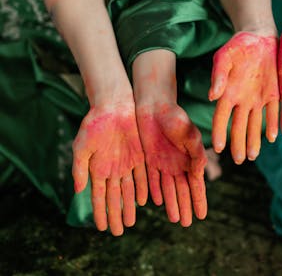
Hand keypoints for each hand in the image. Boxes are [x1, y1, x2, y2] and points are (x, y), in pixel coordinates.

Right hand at [72, 100, 147, 235]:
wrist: (113, 106)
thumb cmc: (94, 125)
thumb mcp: (82, 148)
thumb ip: (80, 170)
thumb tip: (79, 192)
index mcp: (97, 169)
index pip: (98, 197)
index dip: (100, 212)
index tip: (101, 228)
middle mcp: (112, 169)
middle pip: (115, 198)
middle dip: (116, 215)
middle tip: (118, 232)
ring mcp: (127, 163)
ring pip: (129, 190)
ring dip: (130, 206)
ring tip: (131, 222)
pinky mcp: (140, 155)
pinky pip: (142, 176)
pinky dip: (143, 188)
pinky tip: (144, 201)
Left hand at [136, 102, 206, 226]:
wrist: (154, 106)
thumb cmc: (175, 117)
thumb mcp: (189, 134)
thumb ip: (195, 154)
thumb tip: (199, 174)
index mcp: (191, 158)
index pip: (196, 185)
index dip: (199, 200)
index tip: (202, 216)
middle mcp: (178, 164)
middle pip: (182, 190)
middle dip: (185, 207)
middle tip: (188, 224)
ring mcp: (164, 163)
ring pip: (168, 189)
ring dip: (171, 203)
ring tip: (174, 219)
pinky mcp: (150, 159)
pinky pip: (153, 180)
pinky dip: (155, 191)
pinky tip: (156, 202)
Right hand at [209, 32, 279, 163]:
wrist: (260, 38)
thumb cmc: (238, 46)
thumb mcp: (225, 57)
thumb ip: (218, 75)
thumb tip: (212, 96)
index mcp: (228, 93)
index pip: (221, 117)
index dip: (219, 132)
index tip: (218, 148)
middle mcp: (243, 100)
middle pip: (239, 126)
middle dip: (238, 143)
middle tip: (238, 160)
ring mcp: (259, 99)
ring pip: (256, 124)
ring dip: (254, 140)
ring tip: (252, 156)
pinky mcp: (274, 94)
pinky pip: (274, 112)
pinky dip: (274, 124)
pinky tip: (275, 136)